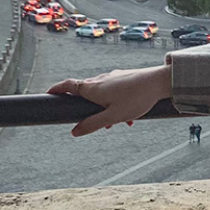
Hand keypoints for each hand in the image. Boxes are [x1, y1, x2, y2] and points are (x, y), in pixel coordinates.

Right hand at [48, 65, 172, 136]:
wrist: (161, 81)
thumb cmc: (137, 98)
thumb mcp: (113, 116)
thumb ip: (93, 124)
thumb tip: (74, 131)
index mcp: (93, 88)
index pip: (69, 85)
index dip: (57, 89)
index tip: (49, 93)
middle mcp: (101, 79)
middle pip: (85, 91)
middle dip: (86, 107)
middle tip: (91, 121)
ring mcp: (114, 77)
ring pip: (103, 94)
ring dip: (105, 108)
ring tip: (118, 122)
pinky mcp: (126, 77)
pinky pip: (116, 91)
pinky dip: (117, 103)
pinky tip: (130, 116)